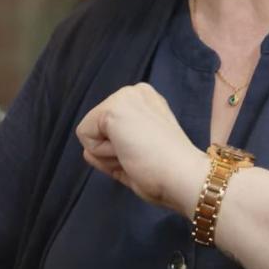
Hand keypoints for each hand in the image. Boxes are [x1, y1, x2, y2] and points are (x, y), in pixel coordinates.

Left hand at [76, 83, 207, 214]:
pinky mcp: (112, 109)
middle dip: (113, 151)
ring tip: (137, 156)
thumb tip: (86, 151)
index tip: (146, 154)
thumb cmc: (168, 172)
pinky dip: (102, 155)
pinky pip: (85, 138)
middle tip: (142, 157)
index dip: (121, 150)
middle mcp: (134, 92)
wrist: (183, 176)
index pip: (110, 128)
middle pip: (98, 129)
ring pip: (90, 135)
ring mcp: (123, 97)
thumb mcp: (139, 153)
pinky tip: (128, 153)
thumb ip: (114, 149)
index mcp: (145, 101)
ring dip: (108, 155)